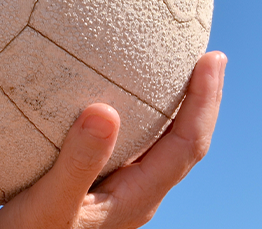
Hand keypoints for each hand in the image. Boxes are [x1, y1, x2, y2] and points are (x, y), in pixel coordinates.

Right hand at [0, 51, 227, 228]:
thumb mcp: (49, 203)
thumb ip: (77, 163)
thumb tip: (103, 109)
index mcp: (137, 197)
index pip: (187, 144)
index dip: (204, 101)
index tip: (212, 59)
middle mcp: (137, 195)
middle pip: (184, 144)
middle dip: (200, 101)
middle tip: (208, 57)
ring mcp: (120, 195)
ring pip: (161, 147)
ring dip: (173, 110)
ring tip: (169, 72)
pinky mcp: (101, 191)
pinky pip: (134, 148)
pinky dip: (140, 119)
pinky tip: (114, 103)